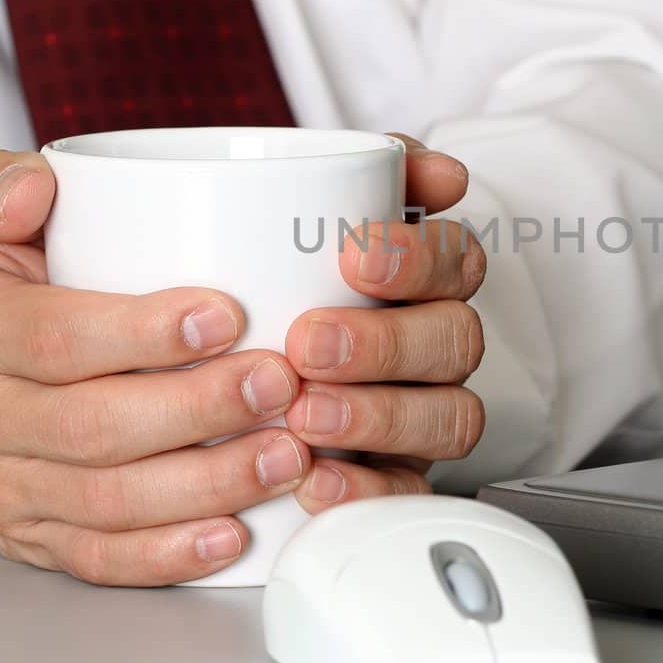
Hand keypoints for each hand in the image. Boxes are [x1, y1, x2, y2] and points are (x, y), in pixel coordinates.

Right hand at [0, 150, 310, 586]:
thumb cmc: (3, 281)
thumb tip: (34, 187)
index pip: (56, 339)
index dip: (143, 332)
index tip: (228, 315)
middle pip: (94, 427)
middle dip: (199, 410)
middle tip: (282, 383)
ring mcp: (2, 487)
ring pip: (108, 501)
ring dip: (207, 484)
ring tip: (288, 454)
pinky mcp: (31, 538)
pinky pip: (100, 560)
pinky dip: (170, 554)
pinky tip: (237, 534)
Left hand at [282, 134, 486, 508]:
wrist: (206, 366)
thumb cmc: (263, 275)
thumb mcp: (289, 211)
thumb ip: (353, 169)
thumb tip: (431, 167)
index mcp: (427, 276)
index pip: (456, 259)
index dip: (417, 258)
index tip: (353, 255)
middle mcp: (436, 343)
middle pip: (455, 341)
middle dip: (385, 342)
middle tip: (308, 341)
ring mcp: (423, 412)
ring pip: (449, 419)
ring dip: (379, 417)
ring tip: (304, 416)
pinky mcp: (397, 477)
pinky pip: (408, 494)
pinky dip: (366, 492)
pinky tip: (315, 484)